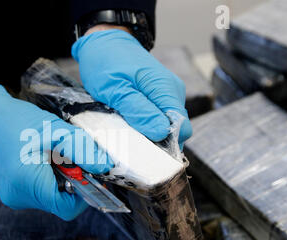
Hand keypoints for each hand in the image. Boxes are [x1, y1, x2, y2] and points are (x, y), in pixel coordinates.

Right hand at [0, 84, 112, 220]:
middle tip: (70, 157)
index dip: (85, 193)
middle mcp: (18, 197)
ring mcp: (13, 197)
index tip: (90, 174)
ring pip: (50, 197)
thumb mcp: (54, 130)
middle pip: (60, 202)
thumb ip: (82, 150)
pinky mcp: (12, 192)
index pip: (67, 208)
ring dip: (60, 179)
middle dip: (72, 182)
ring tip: (53, 155)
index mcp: (27, 183)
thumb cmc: (14, 120)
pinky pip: (39, 192)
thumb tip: (105, 167)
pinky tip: (42, 159)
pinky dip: (48, 179)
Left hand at [72, 28, 191, 148]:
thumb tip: (161, 132)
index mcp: (165, 89)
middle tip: (129, 139)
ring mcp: (166, 93)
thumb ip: (138, 111)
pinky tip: (129, 120)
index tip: (145, 150)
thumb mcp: (115, 89)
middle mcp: (172, 92)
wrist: (104, 41)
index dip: (166, 145)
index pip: (182, 129)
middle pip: (175, 130)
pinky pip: (158, 116)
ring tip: (125, 127)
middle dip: (155, 140)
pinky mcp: (158, 95)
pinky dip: (144, 123)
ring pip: (165, 125)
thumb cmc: (106, 62)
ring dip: (147, 131)